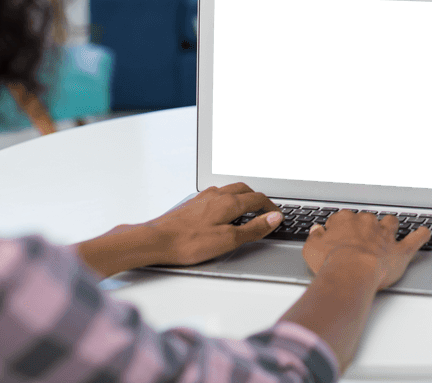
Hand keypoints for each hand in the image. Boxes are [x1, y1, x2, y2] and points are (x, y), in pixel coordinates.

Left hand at [143, 183, 282, 265]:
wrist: (155, 240)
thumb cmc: (188, 242)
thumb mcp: (228, 240)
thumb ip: (253, 228)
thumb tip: (274, 218)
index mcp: (229, 203)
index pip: (258, 199)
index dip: (271, 207)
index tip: (277, 215)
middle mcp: (216, 195)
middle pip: (244, 189)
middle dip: (257, 197)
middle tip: (264, 209)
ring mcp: (202, 198)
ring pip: (229, 190)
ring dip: (242, 195)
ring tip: (246, 207)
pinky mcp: (191, 204)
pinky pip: (215, 195)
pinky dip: (226, 199)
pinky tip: (220, 210)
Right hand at [303, 211, 430, 289]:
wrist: (352, 272)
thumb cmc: (331, 262)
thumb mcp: (311, 249)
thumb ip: (315, 237)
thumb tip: (317, 230)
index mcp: (346, 220)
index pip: (343, 218)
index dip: (340, 228)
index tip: (337, 236)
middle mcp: (367, 223)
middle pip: (367, 219)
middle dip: (366, 227)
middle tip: (361, 240)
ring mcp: (385, 235)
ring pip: (391, 222)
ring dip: (390, 226)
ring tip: (390, 229)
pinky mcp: (400, 250)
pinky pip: (415, 238)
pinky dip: (422, 235)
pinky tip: (425, 232)